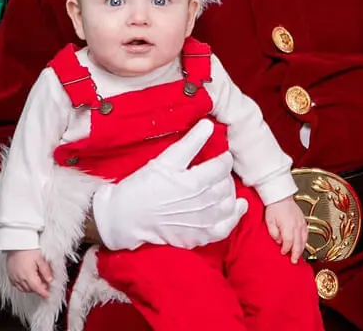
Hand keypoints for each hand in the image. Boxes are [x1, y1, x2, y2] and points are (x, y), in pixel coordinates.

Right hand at [6, 249, 52, 297]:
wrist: (16, 243)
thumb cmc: (27, 248)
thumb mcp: (40, 258)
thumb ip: (45, 270)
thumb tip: (50, 280)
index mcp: (28, 274)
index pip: (37, 288)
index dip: (43, 293)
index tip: (47, 295)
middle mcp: (20, 277)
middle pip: (31, 289)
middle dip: (38, 289)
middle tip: (45, 284)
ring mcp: (14, 277)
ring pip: (23, 289)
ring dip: (31, 288)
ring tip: (37, 281)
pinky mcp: (10, 275)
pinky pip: (17, 286)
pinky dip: (23, 286)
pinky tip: (27, 280)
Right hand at [92, 119, 247, 250]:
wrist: (126, 218)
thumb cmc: (142, 187)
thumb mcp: (164, 161)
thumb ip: (190, 143)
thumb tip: (208, 125)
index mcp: (195, 182)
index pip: (222, 167)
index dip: (224, 159)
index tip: (222, 155)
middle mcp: (203, 204)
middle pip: (227, 185)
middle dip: (226, 175)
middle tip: (219, 170)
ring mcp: (202, 223)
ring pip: (229, 205)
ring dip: (231, 193)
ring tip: (224, 186)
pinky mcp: (198, 237)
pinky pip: (225, 229)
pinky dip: (234, 218)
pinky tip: (236, 208)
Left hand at [265, 197, 307, 263]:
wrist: (281, 196)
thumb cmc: (274, 208)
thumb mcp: (269, 220)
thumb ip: (273, 232)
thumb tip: (279, 241)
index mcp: (288, 225)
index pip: (288, 242)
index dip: (286, 249)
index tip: (282, 253)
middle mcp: (296, 225)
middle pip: (298, 243)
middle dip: (296, 254)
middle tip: (293, 262)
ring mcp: (301, 223)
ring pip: (304, 240)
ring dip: (301, 249)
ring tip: (298, 256)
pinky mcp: (303, 221)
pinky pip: (306, 234)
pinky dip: (304, 241)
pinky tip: (302, 246)